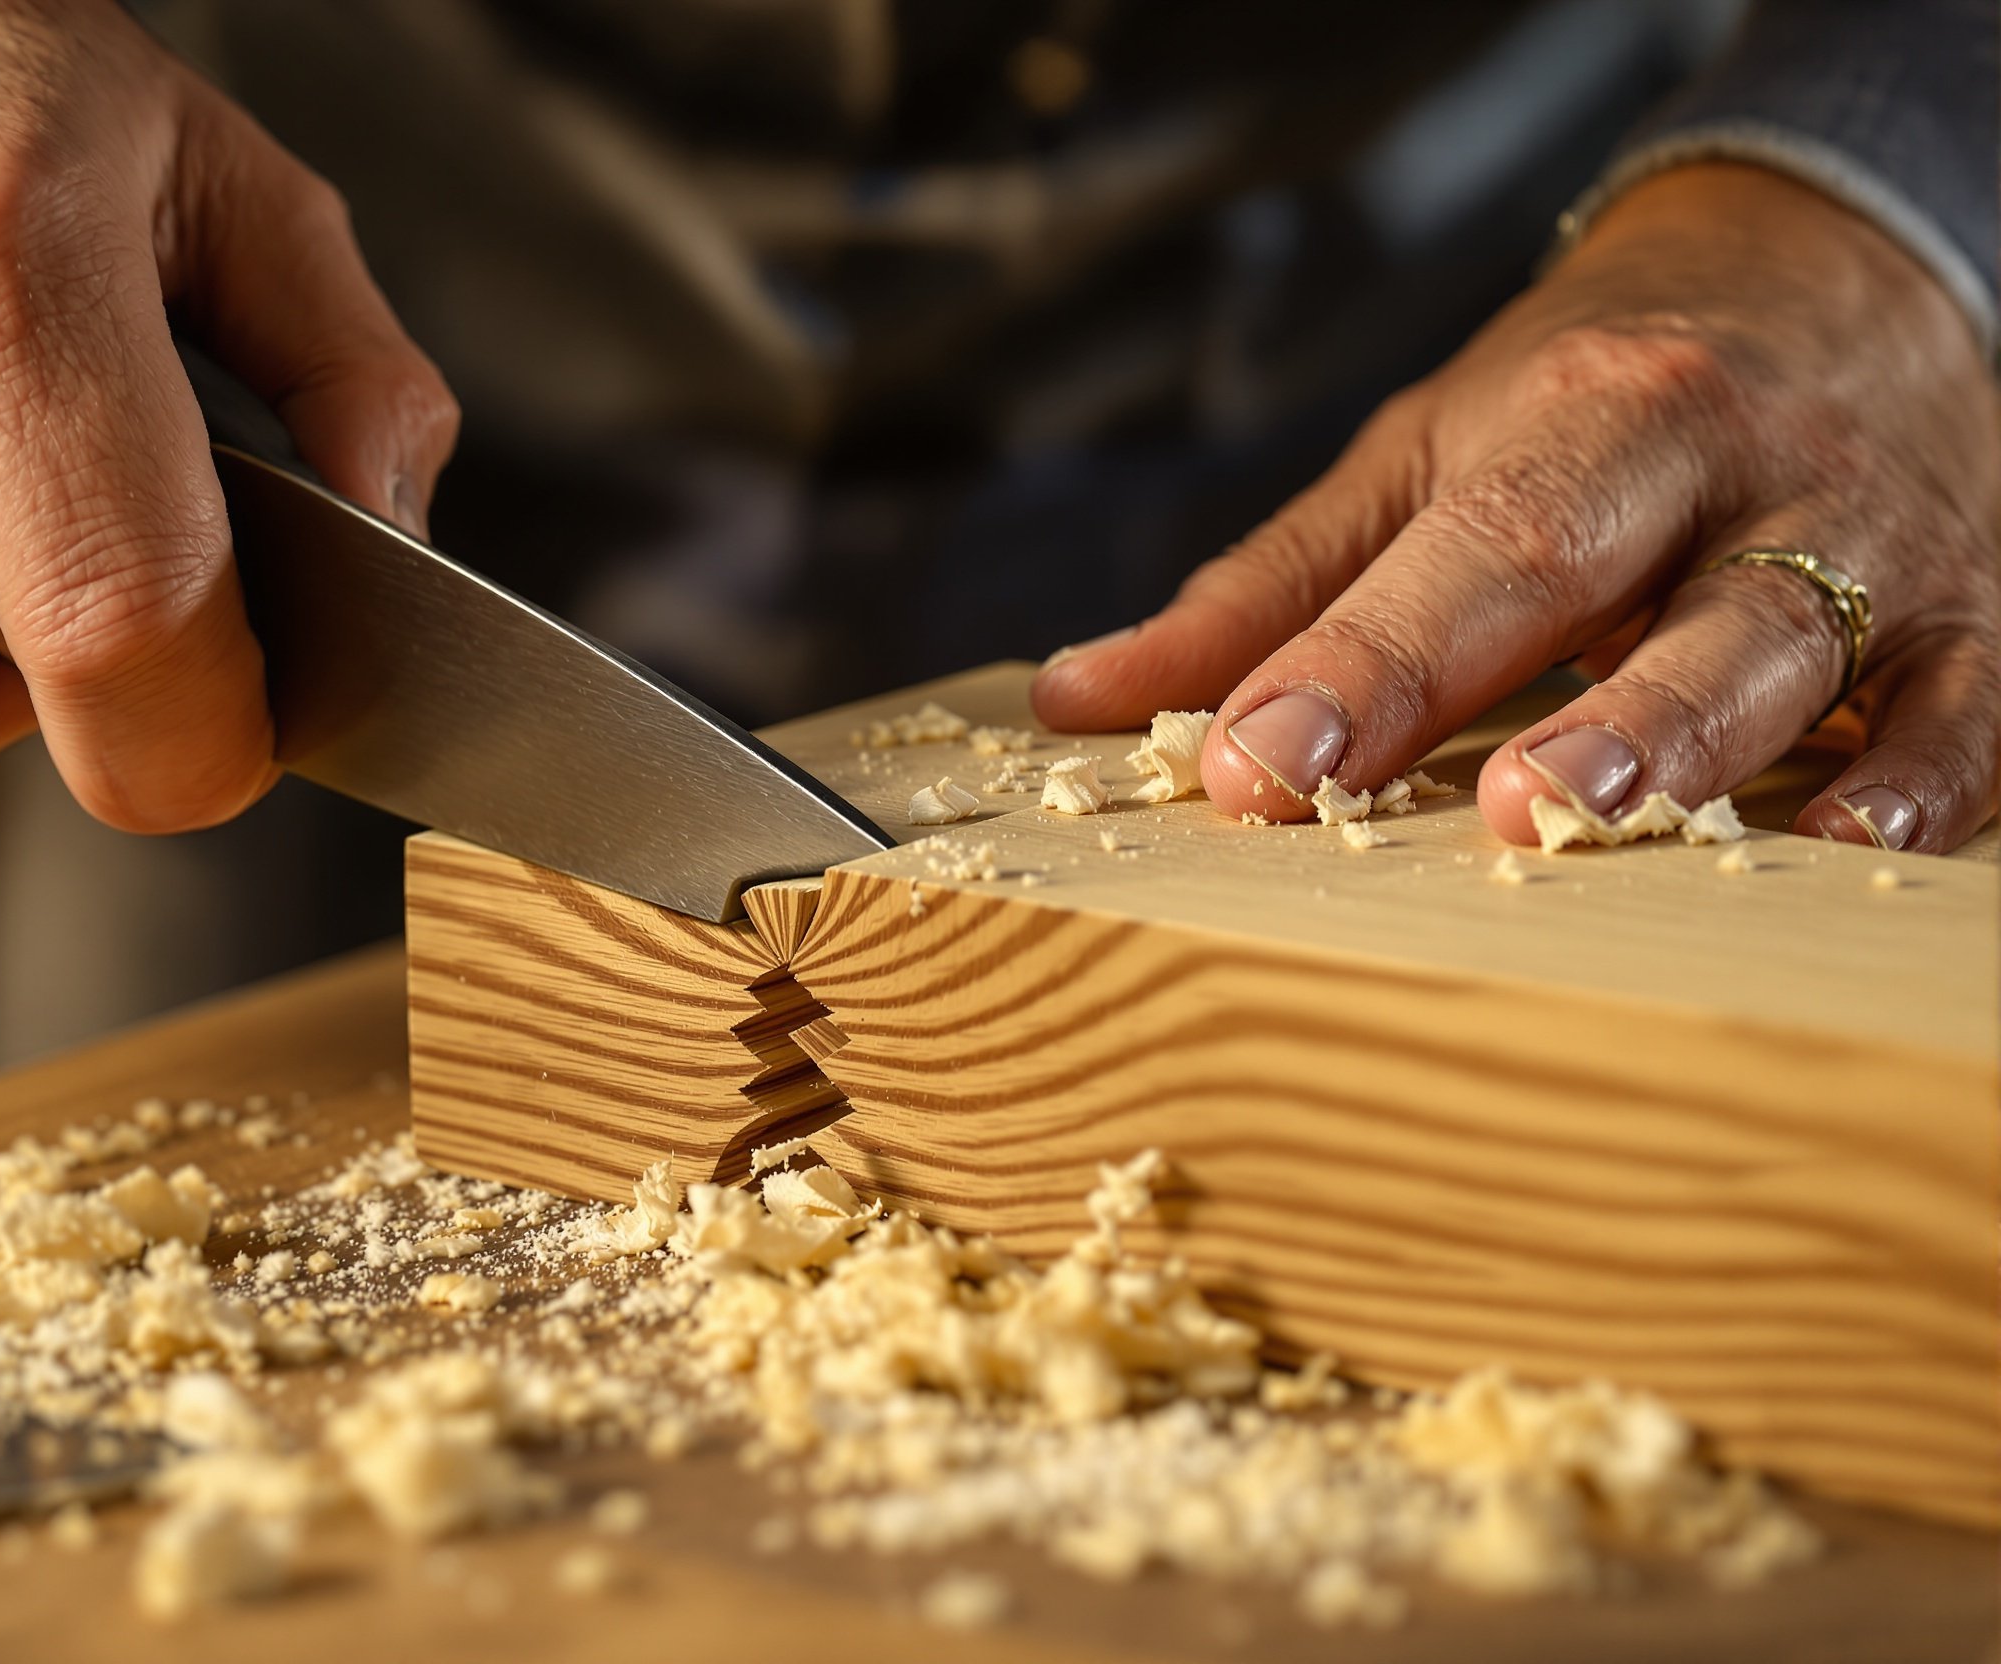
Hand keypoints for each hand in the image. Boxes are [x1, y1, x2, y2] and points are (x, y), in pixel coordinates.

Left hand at [1031, 163, 1999, 852]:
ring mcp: (1869, 551)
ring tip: (1638, 834)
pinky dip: (1932, 783)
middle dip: (1586, 714)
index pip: (1475, 553)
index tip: (1251, 766)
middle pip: (1661, 596)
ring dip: (1723, 755)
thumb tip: (1077, 697)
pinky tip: (1860, 849)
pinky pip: (1973, 713)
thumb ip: (1268, 590)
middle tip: (1498, 812)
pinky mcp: (1969, 620)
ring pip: (1810, 657)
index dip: (1361, 666)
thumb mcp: (1422, 456)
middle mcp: (1740, 477)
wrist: (1834, 280)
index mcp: (1591, 422)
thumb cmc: (1590, 399)